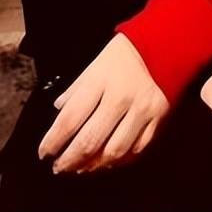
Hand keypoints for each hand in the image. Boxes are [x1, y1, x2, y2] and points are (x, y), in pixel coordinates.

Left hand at [36, 33, 169, 173]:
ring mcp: (141, 111)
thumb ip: (76, 88)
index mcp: (99, 82)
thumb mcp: (95, 64)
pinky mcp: (159, 119)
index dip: (53, 141)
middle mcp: (120, 99)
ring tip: (81, 168)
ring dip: (93, 165)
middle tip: (58, 167)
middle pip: (90, 140)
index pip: (70, 119)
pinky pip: (137, 149)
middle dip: (69, 159)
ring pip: (114, 151)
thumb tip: (58, 109)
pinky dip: (120, 160)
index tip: (44, 153)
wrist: (167, 43)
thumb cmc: (126, 53)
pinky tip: (107, 162)